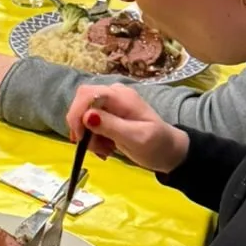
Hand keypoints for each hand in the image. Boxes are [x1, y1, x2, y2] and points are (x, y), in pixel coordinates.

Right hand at [65, 82, 188, 174]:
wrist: (169, 152)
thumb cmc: (157, 145)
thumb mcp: (136, 138)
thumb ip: (111, 126)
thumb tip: (87, 116)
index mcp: (121, 96)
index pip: (87, 94)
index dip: (77, 113)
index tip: (80, 137)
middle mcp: (113, 95)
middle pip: (82, 102)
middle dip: (82, 127)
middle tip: (94, 148)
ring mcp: (110, 104)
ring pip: (83, 114)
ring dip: (88, 136)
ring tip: (105, 151)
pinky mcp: (108, 114)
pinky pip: (89, 122)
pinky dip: (92, 138)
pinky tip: (105, 148)